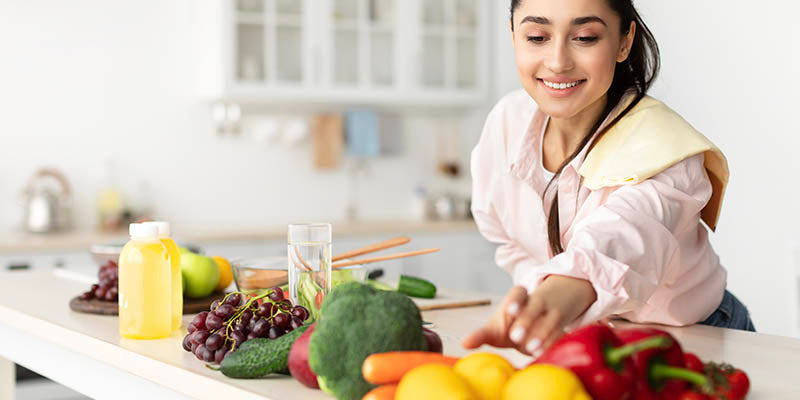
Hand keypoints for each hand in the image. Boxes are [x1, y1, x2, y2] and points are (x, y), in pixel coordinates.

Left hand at [462, 275, 596, 355]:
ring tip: (531, 349)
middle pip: (533, 307)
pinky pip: (560, 334)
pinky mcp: (562, 328)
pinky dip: (554, 344)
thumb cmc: (515, 323)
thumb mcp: (498, 326)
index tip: (510, 310)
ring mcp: (552, 314)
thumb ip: (481, 335)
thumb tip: (463, 343)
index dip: (515, 300)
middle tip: (515, 336)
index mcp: (519, 298)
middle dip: (525, 321)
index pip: (518, 293)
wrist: (548, 313)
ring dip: (541, 335)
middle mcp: (537, 303)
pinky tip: (546, 354)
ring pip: (549, 321)